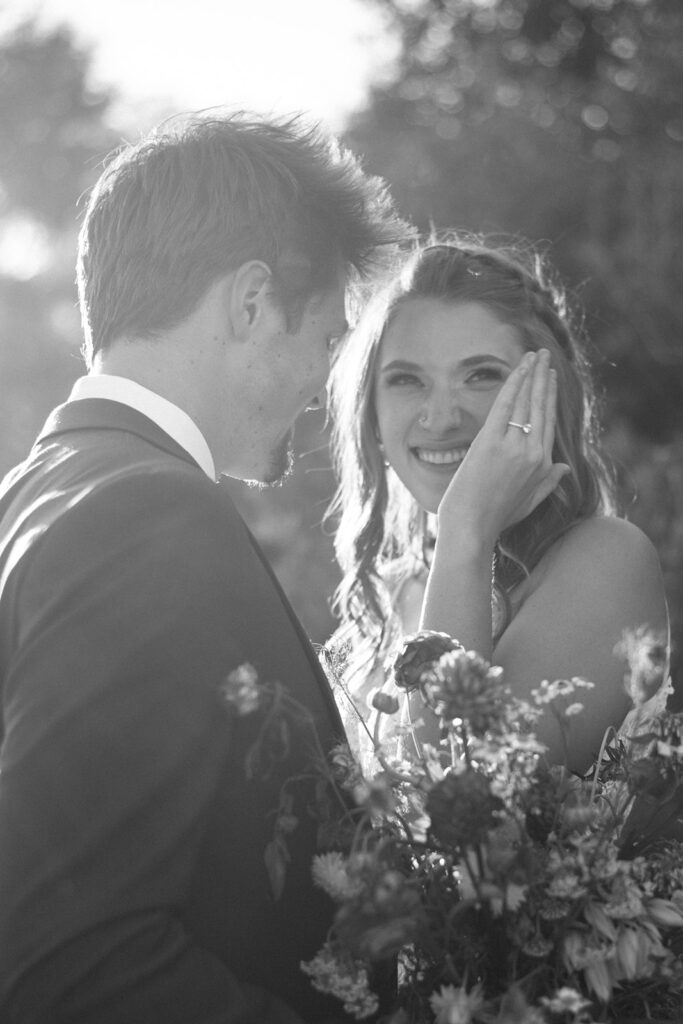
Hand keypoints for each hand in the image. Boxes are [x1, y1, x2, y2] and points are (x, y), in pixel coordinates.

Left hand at [436, 349, 569, 545]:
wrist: (471, 529)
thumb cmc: (495, 519)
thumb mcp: (529, 502)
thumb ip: (548, 483)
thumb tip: (565, 469)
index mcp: (543, 465)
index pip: (548, 421)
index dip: (549, 396)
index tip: (549, 377)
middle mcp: (534, 453)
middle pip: (541, 406)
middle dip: (543, 377)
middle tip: (544, 356)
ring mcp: (514, 447)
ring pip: (526, 402)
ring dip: (530, 374)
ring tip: (533, 355)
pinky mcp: (492, 443)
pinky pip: (506, 405)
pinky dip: (514, 383)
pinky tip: (519, 368)